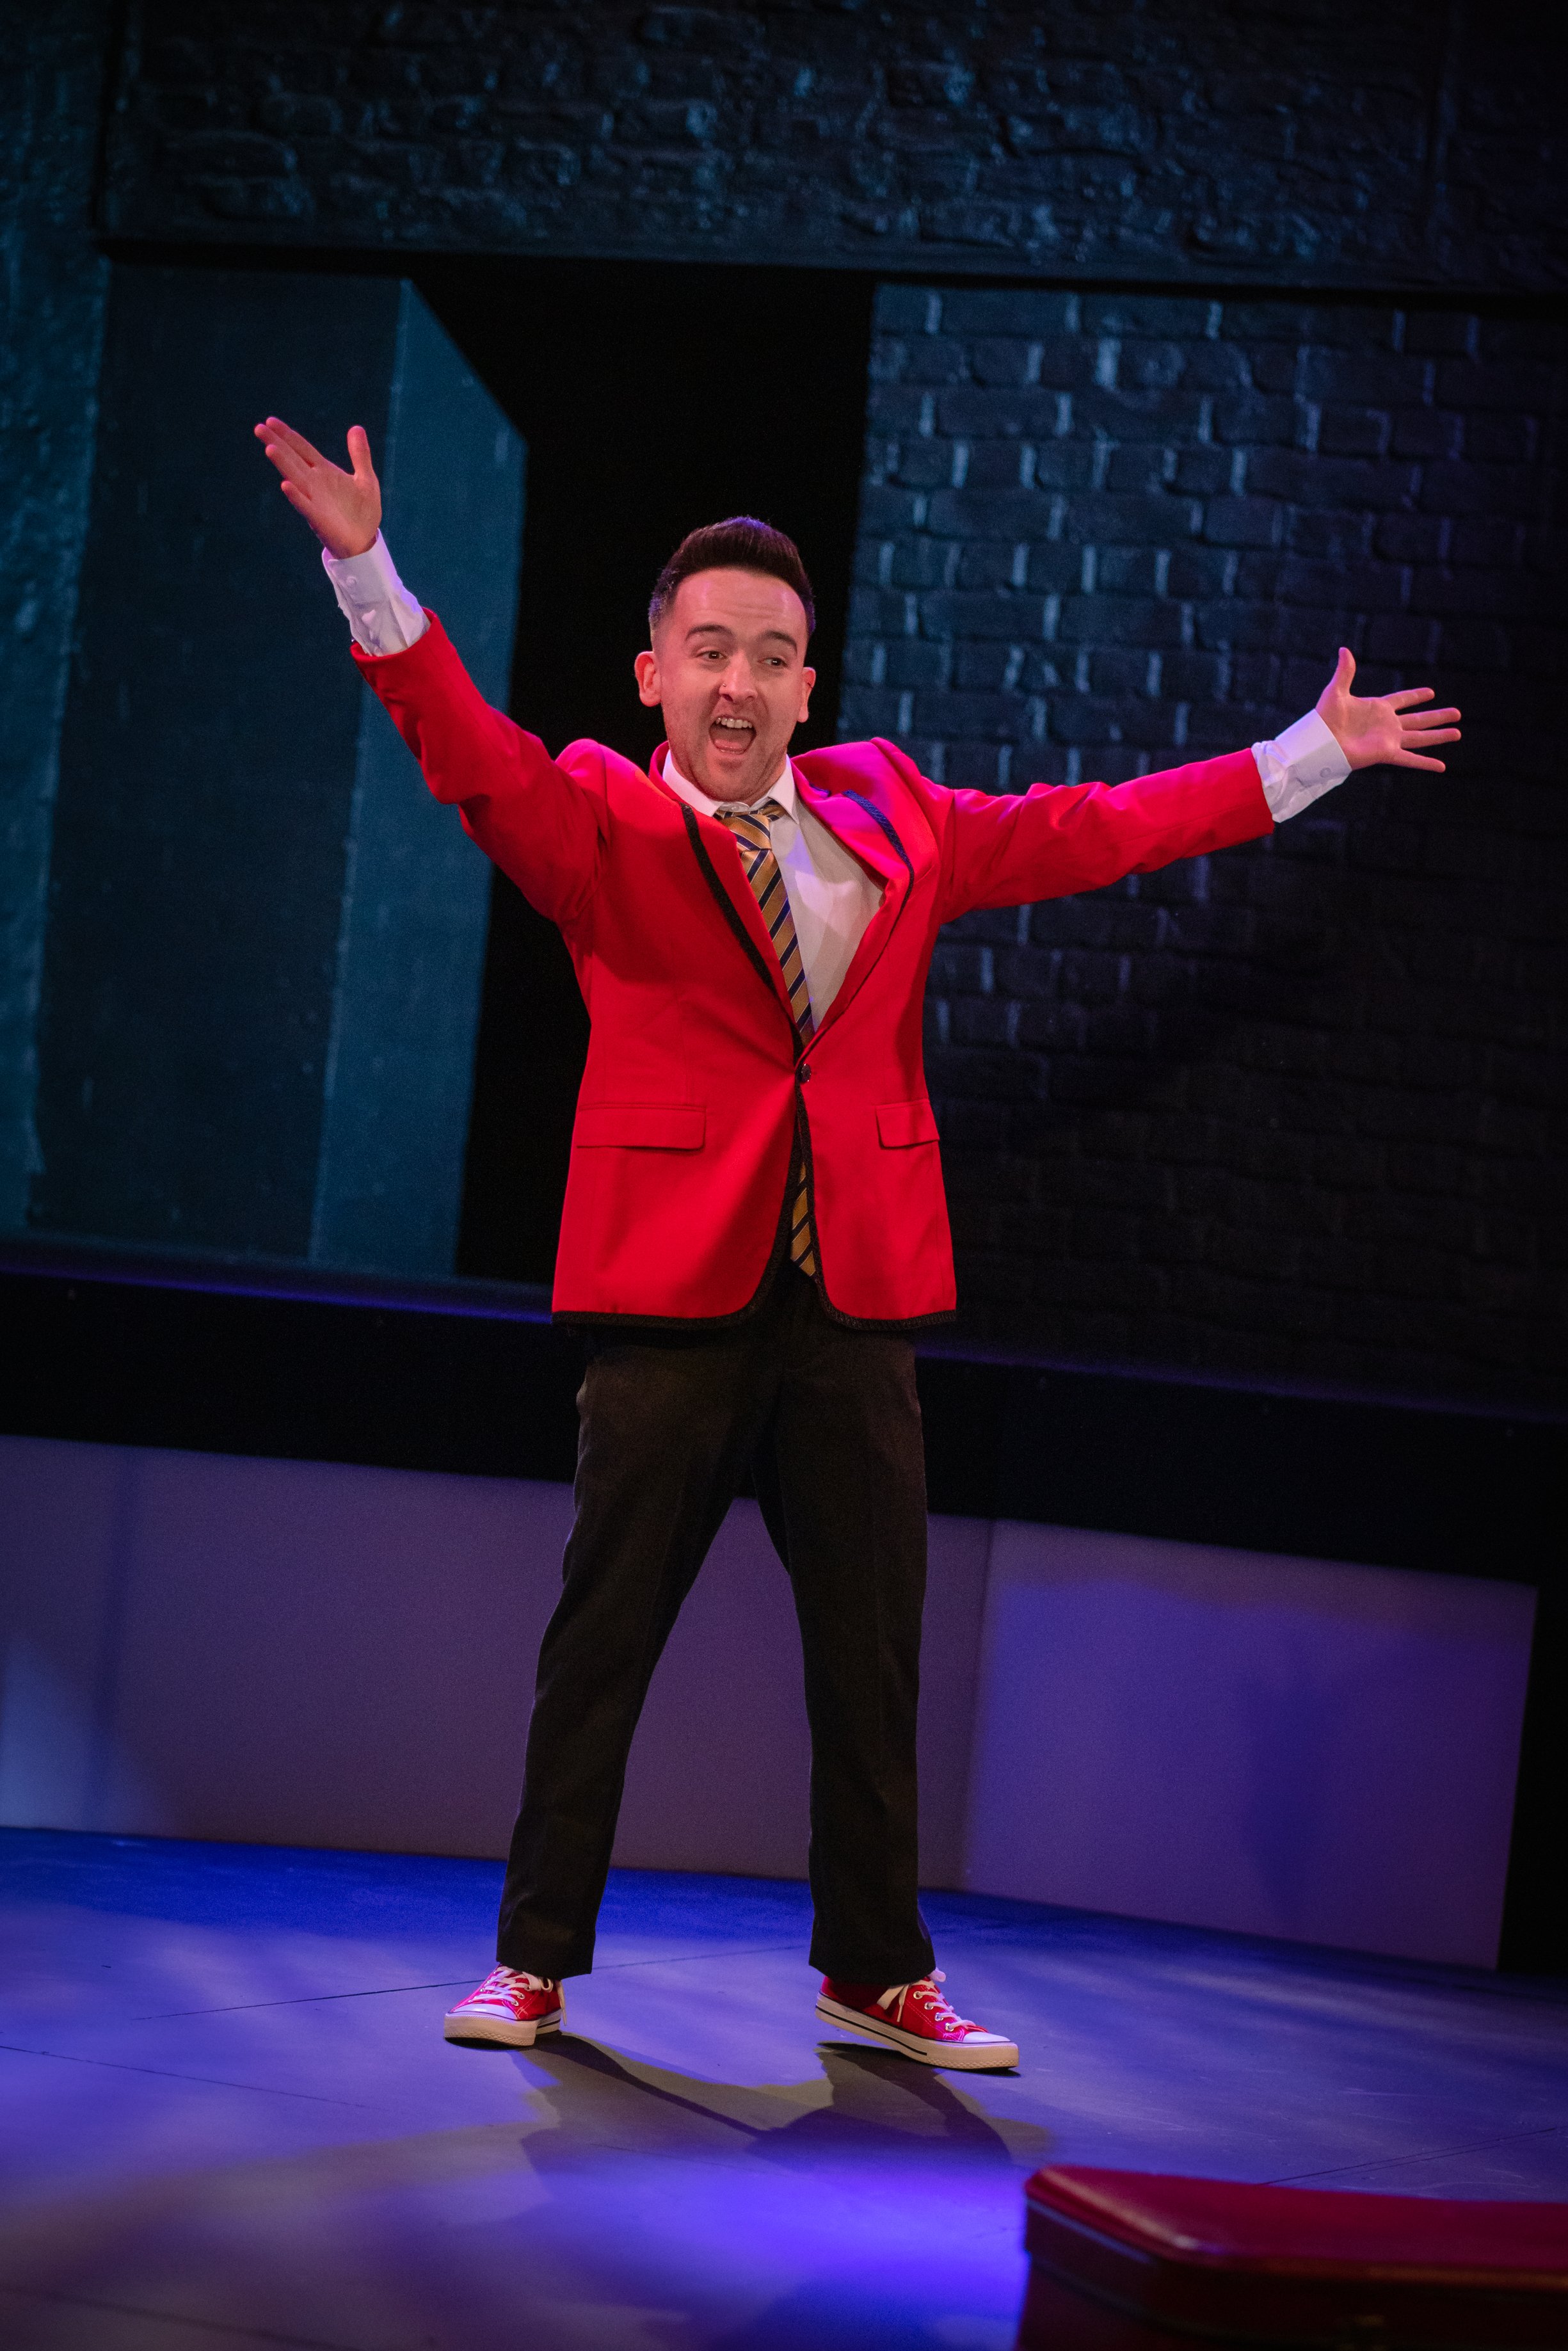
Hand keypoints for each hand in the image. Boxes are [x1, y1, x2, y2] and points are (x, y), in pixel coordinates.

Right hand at [253, 416, 380, 558]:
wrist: (364, 541)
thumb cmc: (363, 512)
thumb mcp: (365, 479)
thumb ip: (360, 454)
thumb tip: (356, 427)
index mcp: (324, 471)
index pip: (302, 448)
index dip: (287, 435)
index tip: (270, 420)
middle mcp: (315, 483)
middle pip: (292, 459)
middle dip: (277, 443)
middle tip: (259, 427)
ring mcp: (314, 500)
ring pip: (295, 478)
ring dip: (283, 464)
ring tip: (270, 448)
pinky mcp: (318, 519)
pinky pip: (305, 506)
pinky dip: (296, 496)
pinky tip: (286, 485)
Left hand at [1316, 646, 1460, 771]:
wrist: (1319, 743)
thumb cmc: (1323, 718)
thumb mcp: (1336, 691)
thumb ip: (1346, 672)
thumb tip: (1344, 649)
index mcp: (1378, 708)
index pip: (1402, 699)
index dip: (1415, 696)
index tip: (1431, 693)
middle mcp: (1387, 724)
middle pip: (1418, 719)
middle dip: (1437, 716)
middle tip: (1457, 713)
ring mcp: (1389, 739)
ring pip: (1420, 737)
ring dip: (1439, 736)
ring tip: (1458, 733)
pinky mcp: (1386, 753)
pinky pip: (1410, 759)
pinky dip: (1425, 763)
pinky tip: (1441, 767)